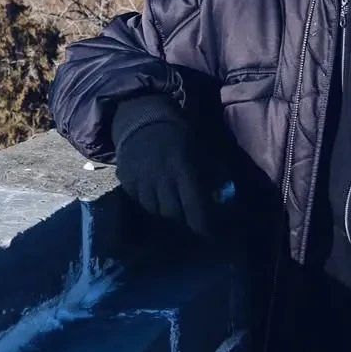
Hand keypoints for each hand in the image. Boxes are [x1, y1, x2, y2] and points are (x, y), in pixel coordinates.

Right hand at [114, 117, 214, 237]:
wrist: (144, 118)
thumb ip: (212, 170)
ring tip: (171, 204)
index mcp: (182, 168)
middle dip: (182, 218)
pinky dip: (147, 202)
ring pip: (154, 210)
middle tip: (189, 216)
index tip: (208, 234)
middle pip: (172, 213)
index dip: (202, 224)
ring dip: (164, 211)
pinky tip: (154, 195)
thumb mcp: (200, 147)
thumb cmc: (178, 133)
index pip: (194, 206)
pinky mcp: (126, 180)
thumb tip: (224, 195)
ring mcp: (141, 180)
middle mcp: (160, 178)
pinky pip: (138, 201)